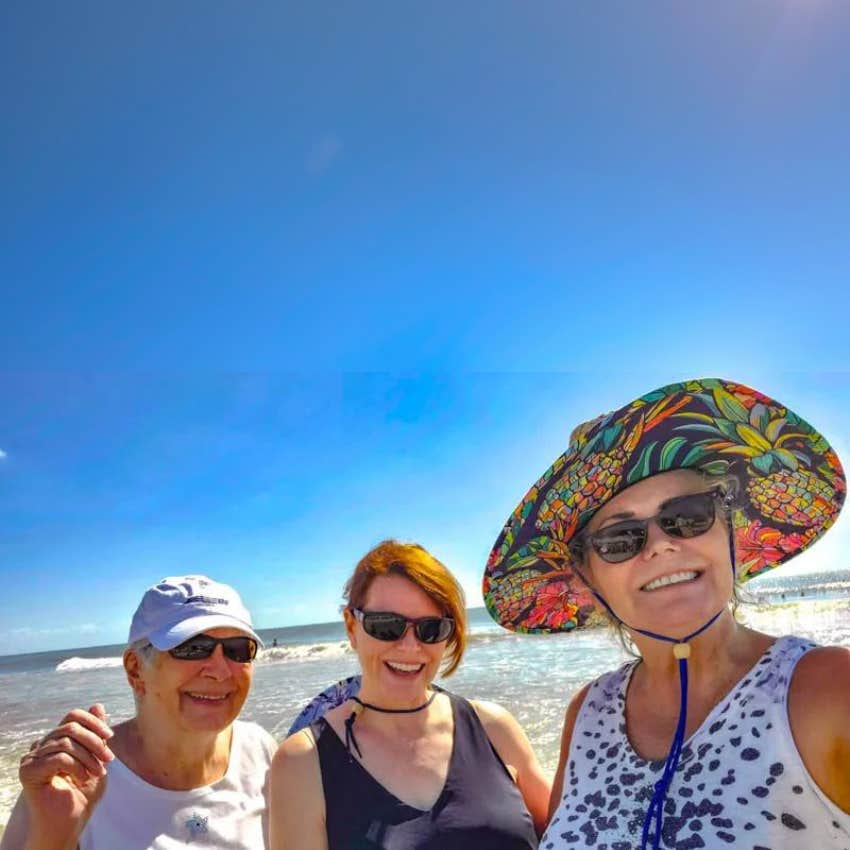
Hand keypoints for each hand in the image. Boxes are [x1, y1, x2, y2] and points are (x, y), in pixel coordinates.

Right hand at [18, 704, 113, 847]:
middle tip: (109, 760)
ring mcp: (31, 758)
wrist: (70, 821)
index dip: (94, 721)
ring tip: (99, 773)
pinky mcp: (28, 772)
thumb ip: (95, 733)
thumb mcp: (95, 757)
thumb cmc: (82, 792)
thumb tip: (97, 704)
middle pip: (71, 727)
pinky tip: (83, 779)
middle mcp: (40, 745)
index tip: (110, 736)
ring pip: (66, 742)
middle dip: (95, 742)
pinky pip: (58, 758)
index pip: (73, 716)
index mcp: (55, 739)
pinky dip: (77, 767)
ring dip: (89, 757)